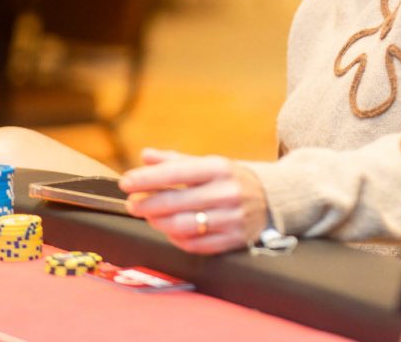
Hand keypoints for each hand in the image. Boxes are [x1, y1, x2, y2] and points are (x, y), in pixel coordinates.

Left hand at [119, 148, 268, 254]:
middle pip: (176, 201)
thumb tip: (145, 155)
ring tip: (149, 217)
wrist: (274, 198)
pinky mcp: (234, 240)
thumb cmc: (232, 180)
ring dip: (159, 223)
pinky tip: (169, 230)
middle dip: (147, 204)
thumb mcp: (210, 164)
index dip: (147, 178)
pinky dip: (176, 239)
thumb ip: (176, 160)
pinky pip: (196, 245)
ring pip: (183, 225)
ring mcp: (232, 218)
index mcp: (220, 168)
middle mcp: (228, 193)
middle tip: (131, 204)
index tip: (126, 182)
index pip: (177, 172)